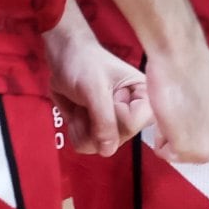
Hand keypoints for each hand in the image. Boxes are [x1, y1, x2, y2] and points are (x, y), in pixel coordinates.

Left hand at [43, 15, 146, 158]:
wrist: (63, 57)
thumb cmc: (84, 64)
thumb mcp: (95, 89)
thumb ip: (104, 120)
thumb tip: (108, 151)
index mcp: (145, 98)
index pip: (133, 125)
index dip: (114, 116)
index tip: (107, 97)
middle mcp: (134, 114)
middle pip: (117, 139)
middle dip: (95, 123)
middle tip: (89, 102)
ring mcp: (116, 123)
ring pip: (100, 146)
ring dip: (83, 127)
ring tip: (83, 106)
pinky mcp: (99, 129)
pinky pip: (87, 145)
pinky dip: (76, 130)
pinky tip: (78, 113)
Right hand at [141, 35, 208, 167]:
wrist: (180, 57)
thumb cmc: (193, 66)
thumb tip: (205, 123)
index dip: (199, 122)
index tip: (189, 108)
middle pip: (208, 144)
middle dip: (189, 133)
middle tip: (177, 112)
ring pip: (191, 152)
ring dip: (176, 138)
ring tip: (171, 115)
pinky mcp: (197, 150)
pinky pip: (171, 155)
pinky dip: (162, 143)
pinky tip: (163, 120)